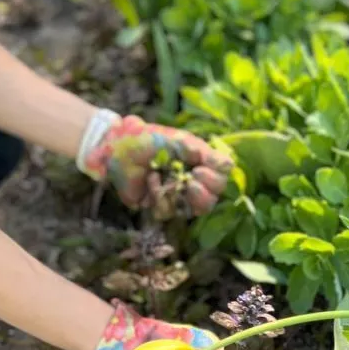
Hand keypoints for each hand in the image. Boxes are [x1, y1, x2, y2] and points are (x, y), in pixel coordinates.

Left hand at [82, 115, 231, 218]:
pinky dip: (160, 196)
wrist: (118, 147)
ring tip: (172, 181)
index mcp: (198, 164)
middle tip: (193, 178)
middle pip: (211, 199)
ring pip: (193, 210)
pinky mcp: (156, 204)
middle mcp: (189, 181)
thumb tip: (230, 165)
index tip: (202, 167)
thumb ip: (204, 154)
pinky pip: (167, 211)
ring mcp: (173, 195)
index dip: (216, 178)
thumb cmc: (149, 139)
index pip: (220, 179)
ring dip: (183, 195)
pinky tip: (151, 181)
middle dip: (205, 191)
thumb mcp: (179, 141)